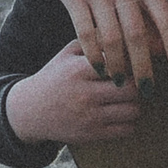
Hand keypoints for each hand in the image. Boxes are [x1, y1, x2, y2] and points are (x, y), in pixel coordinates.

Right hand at [4, 41, 144, 145]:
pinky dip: (130, 122)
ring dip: (136, 104)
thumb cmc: (54, 78)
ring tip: (129, 99)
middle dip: (137, 85)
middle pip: (132, 89)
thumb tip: (124, 32)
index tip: (132, 62)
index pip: (120, 64)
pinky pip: (126, 130)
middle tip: (136, 82)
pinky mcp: (92, 135)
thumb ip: (93, 41)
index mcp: (79, 70)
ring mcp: (89, 117)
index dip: (131, 63)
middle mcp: (85, 94)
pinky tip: (121, 115)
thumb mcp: (66, 55)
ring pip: (133, 110)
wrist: (30, 112)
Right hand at [32, 0, 167, 83]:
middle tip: (146, 89)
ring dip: (117, 64)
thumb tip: (162, 47)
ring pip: (111, 36)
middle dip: (144, 66)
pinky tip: (98, 67)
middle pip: (138, 34)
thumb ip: (145, 9)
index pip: (167, 18)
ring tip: (119, 81)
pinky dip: (93, 53)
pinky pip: (85, 32)